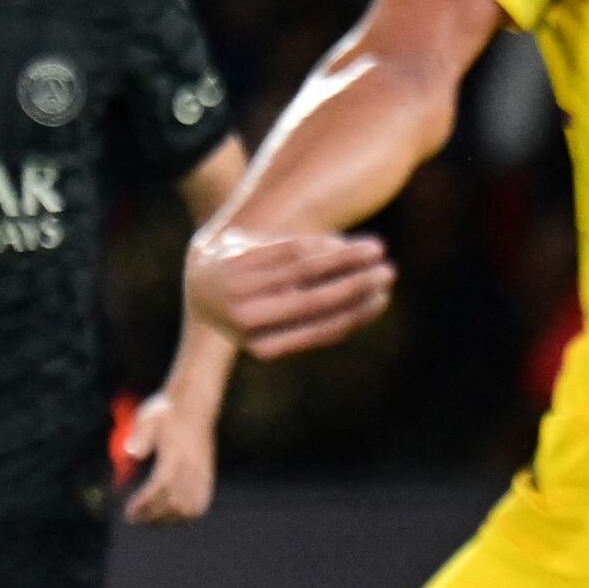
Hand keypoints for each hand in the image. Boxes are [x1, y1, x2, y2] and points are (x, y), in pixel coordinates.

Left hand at [119, 386, 219, 524]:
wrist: (195, 403)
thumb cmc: (168, 411)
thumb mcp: (149, 416)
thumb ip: (140, 435)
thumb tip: (130, 453)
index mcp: (175, 452)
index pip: (161, 486)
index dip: (145, 503)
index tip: (130, 512)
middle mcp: (191, 465)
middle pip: (175, 502)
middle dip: (154, 515)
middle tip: (136, 517)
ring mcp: (202, 471)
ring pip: (190, 507)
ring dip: (170, 518)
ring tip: (151, 519)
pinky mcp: (208, 474)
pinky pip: (202, 502)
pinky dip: (186, 514)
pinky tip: (172, 514)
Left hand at [186, 225, 393, 359]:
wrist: (199, 278)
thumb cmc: (253, 305)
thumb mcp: (278, 323)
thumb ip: (316, 319)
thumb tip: (368, 302)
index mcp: (263, 345)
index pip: (319, 330)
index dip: (356, 314)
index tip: (383, 298)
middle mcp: (247, 319)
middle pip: (315, 300)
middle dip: (357, 285)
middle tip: (389, 272)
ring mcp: (238, 287)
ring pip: (304, 268)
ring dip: (346, 257)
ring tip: (376, 249)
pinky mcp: (234, 256)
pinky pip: (287, 248)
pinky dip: (319, 244)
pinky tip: (342, 242)